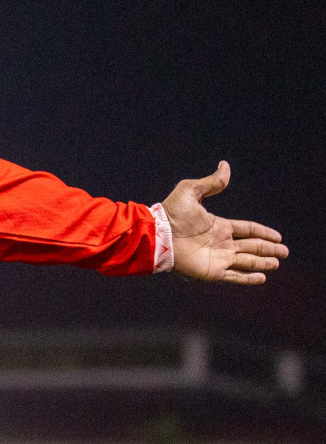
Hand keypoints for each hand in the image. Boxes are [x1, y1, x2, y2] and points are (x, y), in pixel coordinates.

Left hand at [163, 161, 286, 284]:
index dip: (263, 232)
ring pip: (247, 261)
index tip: (277, 236)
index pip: (247, 229)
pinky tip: (261, 277)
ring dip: (262, 262)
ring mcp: (218, 258)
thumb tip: (225, 166)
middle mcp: (221, 243)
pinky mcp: (212, 271)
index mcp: (219, 226)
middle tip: (284, 252)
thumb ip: (210, 182)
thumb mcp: (191, 191)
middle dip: (268, 249)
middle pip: (251, 246)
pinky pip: (235, 276)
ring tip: (276, 263)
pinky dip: (248, 278)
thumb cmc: (171, 213)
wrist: (158, 235)